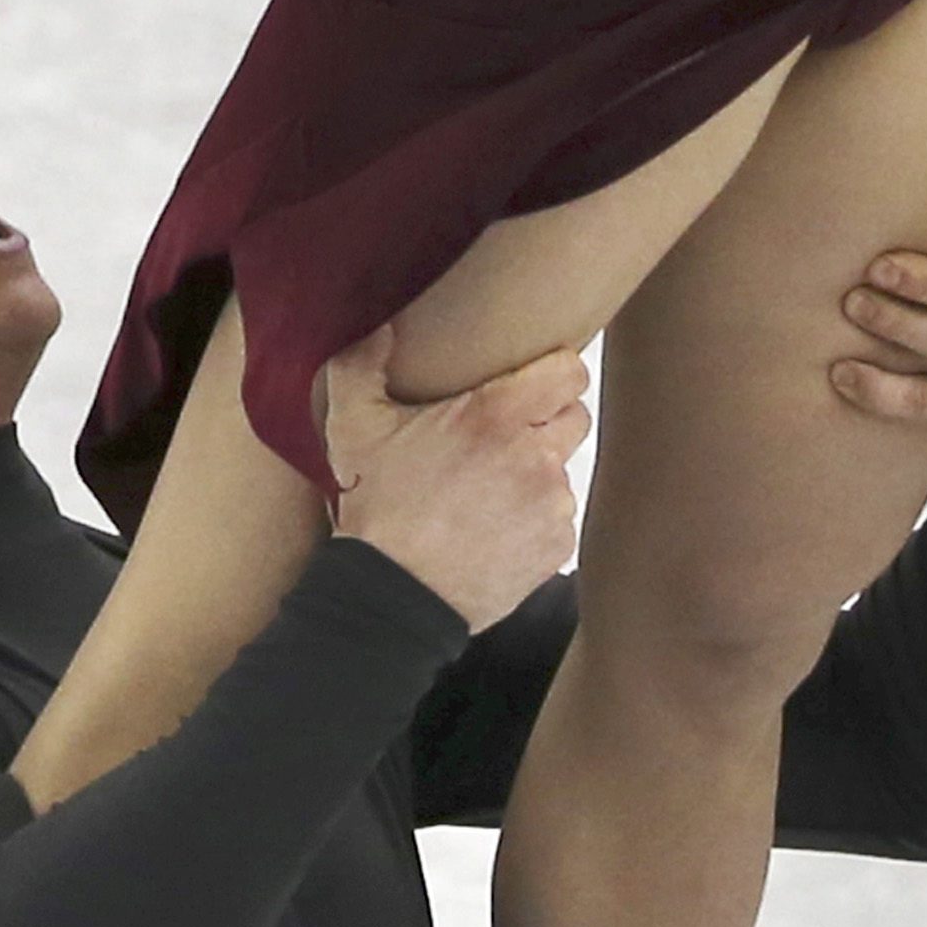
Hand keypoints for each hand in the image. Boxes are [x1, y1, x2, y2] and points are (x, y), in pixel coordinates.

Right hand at [322, 336, 590, 632]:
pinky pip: (558, 516)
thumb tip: (384, 330)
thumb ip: (363, 365)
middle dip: (546, 418)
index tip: (531, 379)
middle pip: (574, 415)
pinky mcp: (556, 546)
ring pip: (563, 468)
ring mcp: (551, 504)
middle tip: (503, 433)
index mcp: (496, 416)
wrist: (394, 595)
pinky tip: (494, 525)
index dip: (554, 371)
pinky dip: (534, 517)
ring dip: (537, 470)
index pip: (570, 371)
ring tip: (489, 487)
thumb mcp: (353, 427)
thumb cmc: (377, 508)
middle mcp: (536, 456)